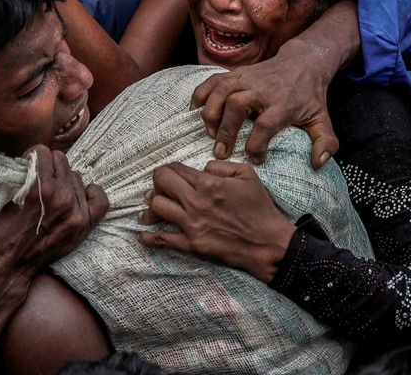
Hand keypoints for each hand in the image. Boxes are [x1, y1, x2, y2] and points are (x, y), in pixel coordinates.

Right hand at [0, 146, 108, 306]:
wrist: (5, 269)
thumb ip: (15, 174)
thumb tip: (29, 158)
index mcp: (37, 188)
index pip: (42, 151)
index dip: (31, 158)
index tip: (26, 167)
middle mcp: (60, 198)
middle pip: (61, 160)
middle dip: (47, 167)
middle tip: (38, 181)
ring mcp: (75, 213)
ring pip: (76, 176)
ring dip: (64, 181)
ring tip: (51, 194)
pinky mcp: (83, 226)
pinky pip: (100, 198)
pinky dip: (90, 193)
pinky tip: (77, 195)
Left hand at [137, 161, 295, 283]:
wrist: (268, 243)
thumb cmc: (259, 208)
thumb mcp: (246, 174)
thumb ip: (220, 165)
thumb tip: (202, 169)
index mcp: (208, 183)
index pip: (176, 169)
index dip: (170, 168)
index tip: (170, 172)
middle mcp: (196, 202)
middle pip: (161, 183)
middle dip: (158, 180)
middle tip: (160, 185)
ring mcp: (192, 225)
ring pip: (157, 207)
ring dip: (152, 204)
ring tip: (151, 205)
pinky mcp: (192, 245)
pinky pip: (163, 240)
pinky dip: (149, 237)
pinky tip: (142, 234)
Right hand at [191, 1, 360, 168]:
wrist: (303, 62)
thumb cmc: (309, 96)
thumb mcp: (322, 119)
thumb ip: (325, 143)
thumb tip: (318, 164)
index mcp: (283, 104)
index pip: (266, 125)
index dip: (257, 145)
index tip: (256, 158)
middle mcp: (262, 89)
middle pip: (236, 105)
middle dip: (226, 129)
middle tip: (221, 151)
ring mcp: (246, 78)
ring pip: (221, 91)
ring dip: (210, 113)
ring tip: (210, 133)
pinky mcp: (236, 72)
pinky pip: (212, 81)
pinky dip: (200, 94)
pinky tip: (195, 111)